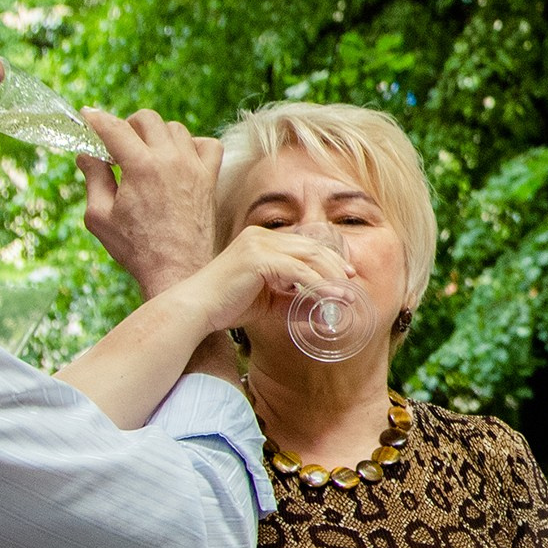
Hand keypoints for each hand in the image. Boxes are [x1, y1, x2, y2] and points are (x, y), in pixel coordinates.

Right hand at [76, 108, 222, 296]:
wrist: (177, 272)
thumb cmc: (136, 249)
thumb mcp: (100, 217)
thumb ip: (93, 179)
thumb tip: (87, 154)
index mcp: (141, 166)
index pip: (114, 128)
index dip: (96, 119)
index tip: (87, 117)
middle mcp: (171, 160)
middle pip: (147, 119)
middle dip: (127, 125)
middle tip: (118, 146)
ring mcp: (194, 168)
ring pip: (176, 128)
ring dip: (157, 134)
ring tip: (146, 154)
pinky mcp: (210, 180)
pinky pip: (208, 145)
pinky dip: (193, 145)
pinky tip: (179, 159)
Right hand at [177, 225, 351, 333]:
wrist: (197, 309)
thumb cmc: (227, 305)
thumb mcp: (269, 301)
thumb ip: (294, 300)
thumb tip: (323, 310)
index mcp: (261, 240)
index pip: (303, 244)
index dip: (328, 258)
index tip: (345, 275)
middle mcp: (261, 236)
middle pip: (310, 246)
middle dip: (334, 265)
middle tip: (350, 282)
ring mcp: (259, 245)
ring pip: (307, 256)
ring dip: (330, 276)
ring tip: (345, 294)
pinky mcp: (258, 259)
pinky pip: (297, 271)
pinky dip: (317, 285)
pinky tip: (328, 298)